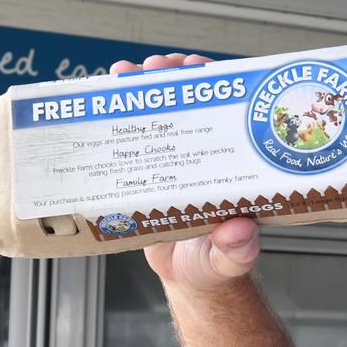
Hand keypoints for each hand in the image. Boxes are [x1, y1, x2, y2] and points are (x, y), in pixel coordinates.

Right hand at [109, 53, 260, 290]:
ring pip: (162, 117)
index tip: (200, 70)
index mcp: (233, 169)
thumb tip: (240, 231)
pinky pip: (136, 140)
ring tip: (127, 73)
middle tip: (157, 65)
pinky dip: (121, 118)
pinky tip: (105, 100)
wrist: (189, 280)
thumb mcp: (230, 261)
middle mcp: (208, 159)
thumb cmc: (216, 267)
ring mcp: (178, 163)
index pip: (230, 116)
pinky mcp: (150, 174)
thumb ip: (237, 250)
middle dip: (175, 80)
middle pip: (194, 107)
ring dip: (144, 91)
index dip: (217, 89)